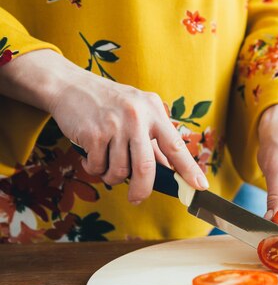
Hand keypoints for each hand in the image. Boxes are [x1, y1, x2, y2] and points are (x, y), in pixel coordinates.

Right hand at [0, 49, 207, 202]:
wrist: (70, 85)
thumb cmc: (109, 103)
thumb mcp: (138, 113)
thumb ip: (154, 140)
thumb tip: (170, 169)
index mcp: (154, 111)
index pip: (176, 146)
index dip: (189, 169)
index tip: (200, 186)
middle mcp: (137, 117)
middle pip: (146, 167)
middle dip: (143, 190)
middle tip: (137, 199)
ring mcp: (114, 125)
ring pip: (120, 171)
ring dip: (113, 177)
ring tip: (108, 165)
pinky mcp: (93, 134)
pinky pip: (98, 167)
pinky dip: (95, 169)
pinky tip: (92, 156)